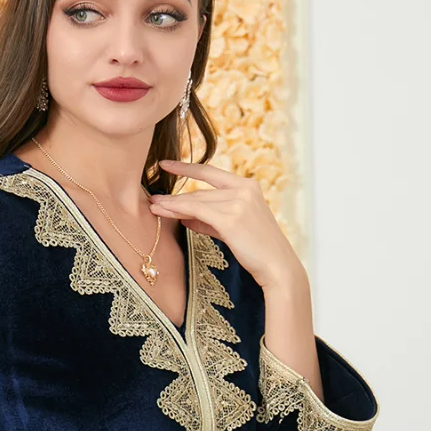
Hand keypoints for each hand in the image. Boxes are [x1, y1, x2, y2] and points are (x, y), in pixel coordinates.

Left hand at [149, 159, 302, 290]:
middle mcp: (244, 189)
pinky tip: (164, 211)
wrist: (277, 266)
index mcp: (248, 186)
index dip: (187, 168)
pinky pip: (197, 211)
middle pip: (200, 192)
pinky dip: (179, 210)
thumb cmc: (257, 250)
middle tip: (153, 199)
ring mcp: (238, 202)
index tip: (166, 164)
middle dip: (175, 197)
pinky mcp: (231, 218)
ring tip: (154, 207)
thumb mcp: (233, 228)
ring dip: (172, 205)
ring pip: (196, 201)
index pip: (211, 173)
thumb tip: (185, 216)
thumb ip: (210, 220)